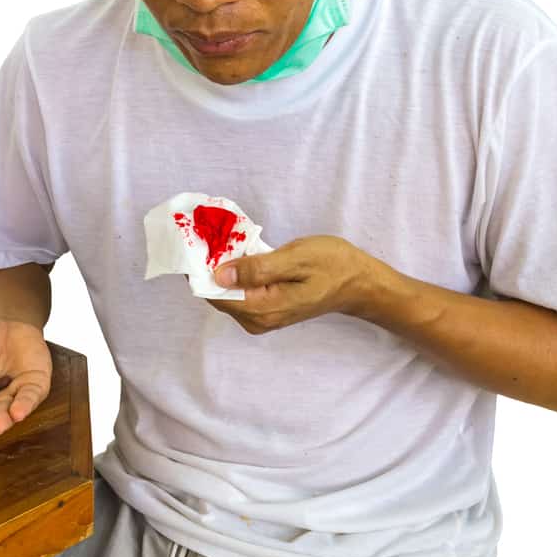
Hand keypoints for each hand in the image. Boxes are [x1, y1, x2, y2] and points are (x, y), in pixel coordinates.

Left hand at [208, 236, 376, 333]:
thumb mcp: (296, 258)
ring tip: (224, 241)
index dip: (201, 268)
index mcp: (263, 309)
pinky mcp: (265, 312)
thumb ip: (257, 268)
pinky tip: (239, 255)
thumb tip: (219, 274)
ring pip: (226, 293)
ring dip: (221, 269)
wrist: (358, 283)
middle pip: (217, 294)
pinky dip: (234, 275)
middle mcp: (257, 320)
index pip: (214, 293)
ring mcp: (261, 319)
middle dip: (210, 267)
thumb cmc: (333, 265)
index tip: (198, 242)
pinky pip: (239, 293)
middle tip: (210, 235)